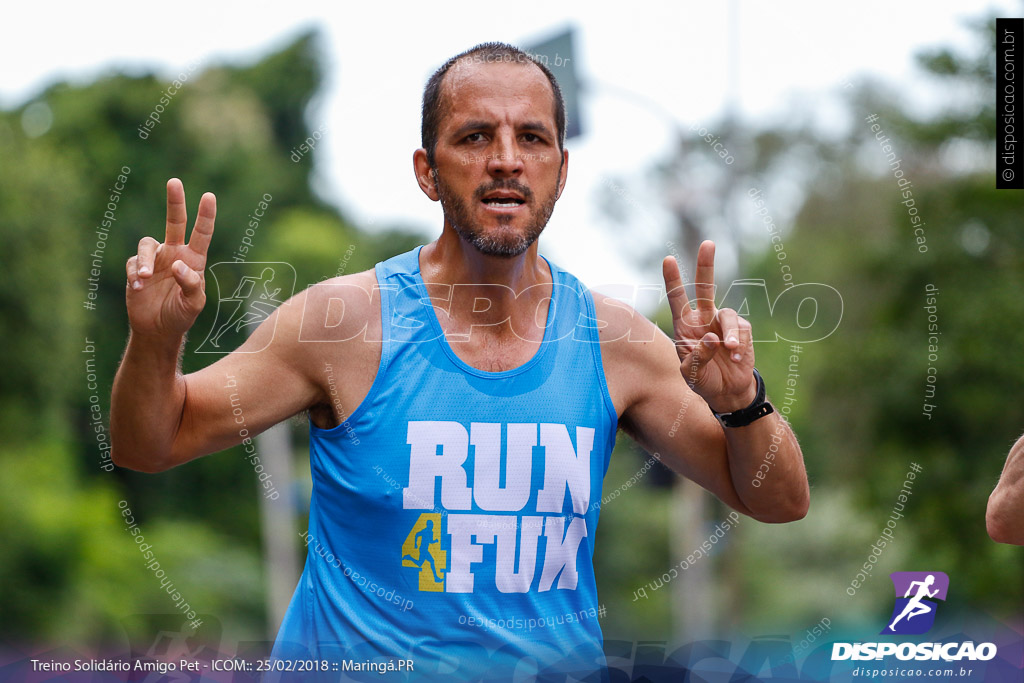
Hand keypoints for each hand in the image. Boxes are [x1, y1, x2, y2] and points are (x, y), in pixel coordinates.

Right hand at [125, 178, 215, 341]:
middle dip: (175, 202)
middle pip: (175, 222)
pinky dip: (134, 273)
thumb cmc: (181, 315)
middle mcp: (175, 254)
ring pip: (146, 245)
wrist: (158, 329)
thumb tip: (178, 264)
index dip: (206, 215)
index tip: (209, 196)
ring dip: (144, 260)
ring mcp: (155, 260)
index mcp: (194, 260)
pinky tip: (138, 287)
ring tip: (143, 277)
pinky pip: (133, 263)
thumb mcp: (193, 303)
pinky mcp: (135, 269)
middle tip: (174, 181)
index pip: (202, 234)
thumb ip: (191, 284)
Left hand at [662, 240, 756, 412]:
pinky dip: (741, 345)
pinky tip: (737, 359)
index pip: (677, 299)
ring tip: (731, 351)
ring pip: (728, 314)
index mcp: (684, 326)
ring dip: (731, 333)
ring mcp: (723, 323)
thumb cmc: (702, 381)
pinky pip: (742, 330)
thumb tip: (713, 337)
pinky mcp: (742, 330)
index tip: (668, 259)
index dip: (673, 280)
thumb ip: (698, 356)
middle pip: (705, 287)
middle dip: (706, 265)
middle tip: (708, 244)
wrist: (727, 392)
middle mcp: (703, 319)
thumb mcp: (691, 374)